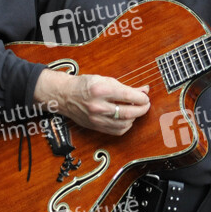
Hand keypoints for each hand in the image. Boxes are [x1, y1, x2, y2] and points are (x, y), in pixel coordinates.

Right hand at [34, 69, 149, 135]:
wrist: (65, 95)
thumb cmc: (85, 85)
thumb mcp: (105, 80)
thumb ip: (125, 86)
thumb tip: (144, 90)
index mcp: (100, 89)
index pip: (127, 96)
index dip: (141, 98)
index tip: (145, 97)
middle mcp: (98, 105)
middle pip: (127, 112)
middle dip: (141, 109)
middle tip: (145, 105)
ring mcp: (96, 118)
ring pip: (123, 124)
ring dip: (134, 118)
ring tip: (135, 111)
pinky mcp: (95, 126)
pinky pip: (116, 131)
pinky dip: (125, 126)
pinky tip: (126, 119)